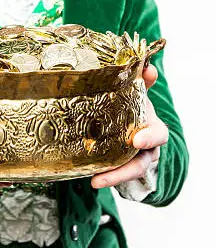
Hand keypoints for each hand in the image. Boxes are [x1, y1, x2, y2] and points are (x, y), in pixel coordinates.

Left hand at [91, 64, 168, 188]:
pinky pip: (115, 174)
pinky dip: (105, 176)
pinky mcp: (121, 167)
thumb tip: (148, 66)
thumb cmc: (134, 106)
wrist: (130, 121)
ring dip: (113, 177)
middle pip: (141, 162)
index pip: (158, 135)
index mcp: (153, 128)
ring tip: (95, 181)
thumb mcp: (138, 93)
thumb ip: (142, 80)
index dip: (150, 138)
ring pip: (128, 172)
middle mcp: (147, 148)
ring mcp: (134, 160)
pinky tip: (90, 177)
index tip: (137, 140)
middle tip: (106, 174)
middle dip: (126, 170)